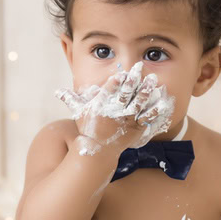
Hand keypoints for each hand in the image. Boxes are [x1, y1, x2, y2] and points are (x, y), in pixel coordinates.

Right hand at [55, 63, 173, 153]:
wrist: (98, 151)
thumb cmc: (88, 128)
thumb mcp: (79, 113)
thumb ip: (71, 99)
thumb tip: (57, 91)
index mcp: (102, 107)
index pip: (108, 92)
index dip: (116, 82)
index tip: (122, 73)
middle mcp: (115, 113)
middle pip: (126, 95)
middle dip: (133, 81)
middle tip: (140, 68)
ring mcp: (126, 121)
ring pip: (139, 104)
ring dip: (147, 91)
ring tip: (153, 80)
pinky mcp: (136, 129)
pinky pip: (148, 117)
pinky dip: (156, 109)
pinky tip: (163, 100)